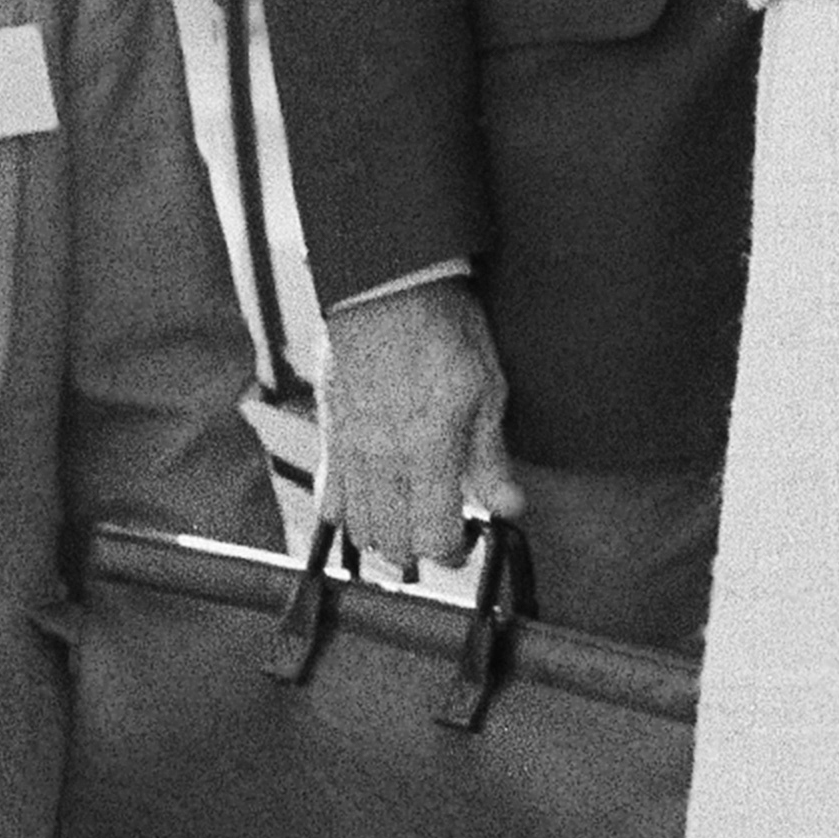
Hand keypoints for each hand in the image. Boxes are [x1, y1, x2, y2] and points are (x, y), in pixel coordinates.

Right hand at [312, 279, 516, 579]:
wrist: (388, 287)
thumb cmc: (446, 329)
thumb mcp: (487, 389)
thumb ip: (491, 458)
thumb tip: (509, 508)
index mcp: (428, 452)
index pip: (433, 539)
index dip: (454, 550)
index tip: (468, 537)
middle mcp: (383, 462)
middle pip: (393, 545)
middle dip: (422, 549)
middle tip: (443, 525)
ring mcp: (350, 453)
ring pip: (359, 529)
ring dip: (386, 534)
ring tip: (411, 513)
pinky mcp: (330, 438)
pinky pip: (328, 501)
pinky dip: (349, 514)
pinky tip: (374, 497)